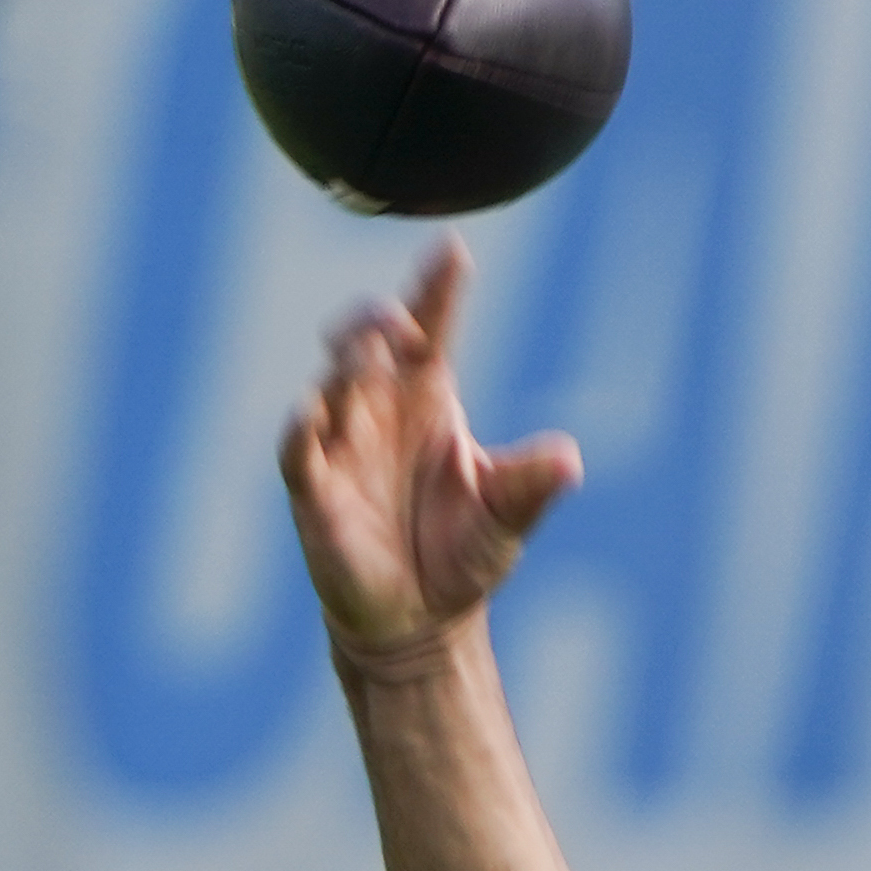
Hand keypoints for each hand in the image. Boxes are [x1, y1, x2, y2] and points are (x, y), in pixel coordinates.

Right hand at [276, 238, 581, 666]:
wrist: (421, 620)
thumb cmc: (462, 554)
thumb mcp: (506, 516)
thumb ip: (531, 485)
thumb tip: (570, 460)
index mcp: (429, 398)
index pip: (431, 329)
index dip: (435, 289)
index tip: (451, 250)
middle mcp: (380, 408)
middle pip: (370, 341)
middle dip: (377, 321)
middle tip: (399, 319)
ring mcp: (342, 445)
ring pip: (333, 384)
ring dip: (346, 365)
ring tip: (364, 353)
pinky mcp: (314, 490)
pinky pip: (299, 449)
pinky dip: (302, 428)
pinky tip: (310, 409)